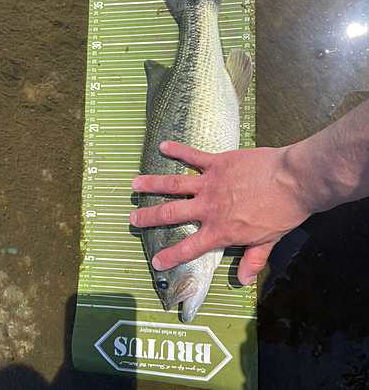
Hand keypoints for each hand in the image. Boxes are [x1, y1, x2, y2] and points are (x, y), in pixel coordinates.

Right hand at [130, 141, 311, 285]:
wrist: (294, 181)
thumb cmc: (283, 212)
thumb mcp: (268, 241)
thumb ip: (252, 260)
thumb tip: (243, 279)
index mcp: (221, 231)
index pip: (189, 248)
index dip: (170, 256)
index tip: (156, 260)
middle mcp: (209, 208)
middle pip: (171, 214)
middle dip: (148, 217)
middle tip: (133, 217)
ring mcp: (211, 184)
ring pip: (173, 184)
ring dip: (152, 184)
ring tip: (135, 184)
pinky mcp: (218, 163)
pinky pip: (192, 156)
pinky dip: (176, 150)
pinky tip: (163, 146)